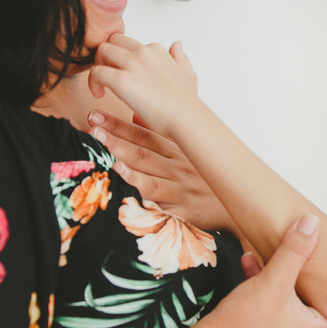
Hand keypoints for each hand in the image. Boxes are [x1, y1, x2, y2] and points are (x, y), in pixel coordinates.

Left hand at [88, 111, 234, 231]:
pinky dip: (137, 181)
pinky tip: (120, 174)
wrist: (234, 212)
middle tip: (92, 123)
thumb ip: (162, 137)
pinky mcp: (181, 205)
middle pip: (141, 145)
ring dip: (120, 151)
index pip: (145, 133)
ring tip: (99, 141)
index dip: (119, 124)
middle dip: (114, 133)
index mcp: (178, 151)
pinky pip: (155, 192)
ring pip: (146, 165)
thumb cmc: (208, 185)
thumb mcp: (189, 157)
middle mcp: (177, 164)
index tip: (96, 115)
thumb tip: (136, 117)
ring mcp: (179, 184)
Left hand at [89, 35, 199, 139]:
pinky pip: (96, 72)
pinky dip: (92, 82)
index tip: (121, 72)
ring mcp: (132, 64)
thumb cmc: (186, 103)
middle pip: (112, 41)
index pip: (129, 43)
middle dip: (105, 57)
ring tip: (102, 85)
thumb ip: (180, 58)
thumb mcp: (187, 74)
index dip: (121, 57)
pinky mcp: (121, 80)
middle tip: (107, 77)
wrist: (186, 118)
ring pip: (101, 51)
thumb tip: (176, 45)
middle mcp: (143, 52)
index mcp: (156, 51)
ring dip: (97, 66)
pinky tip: (99, 94)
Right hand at [209, 216, 326, 327]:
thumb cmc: (244, 323)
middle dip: (309, 281)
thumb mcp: (273, 281)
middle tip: (313, 260)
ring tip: (271, 254)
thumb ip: (293, 251)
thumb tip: (311, 223)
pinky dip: (264, 286)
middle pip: (316, 305)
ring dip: (281, 277)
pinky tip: (248, 262)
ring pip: (290, 302)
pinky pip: (270, 306)